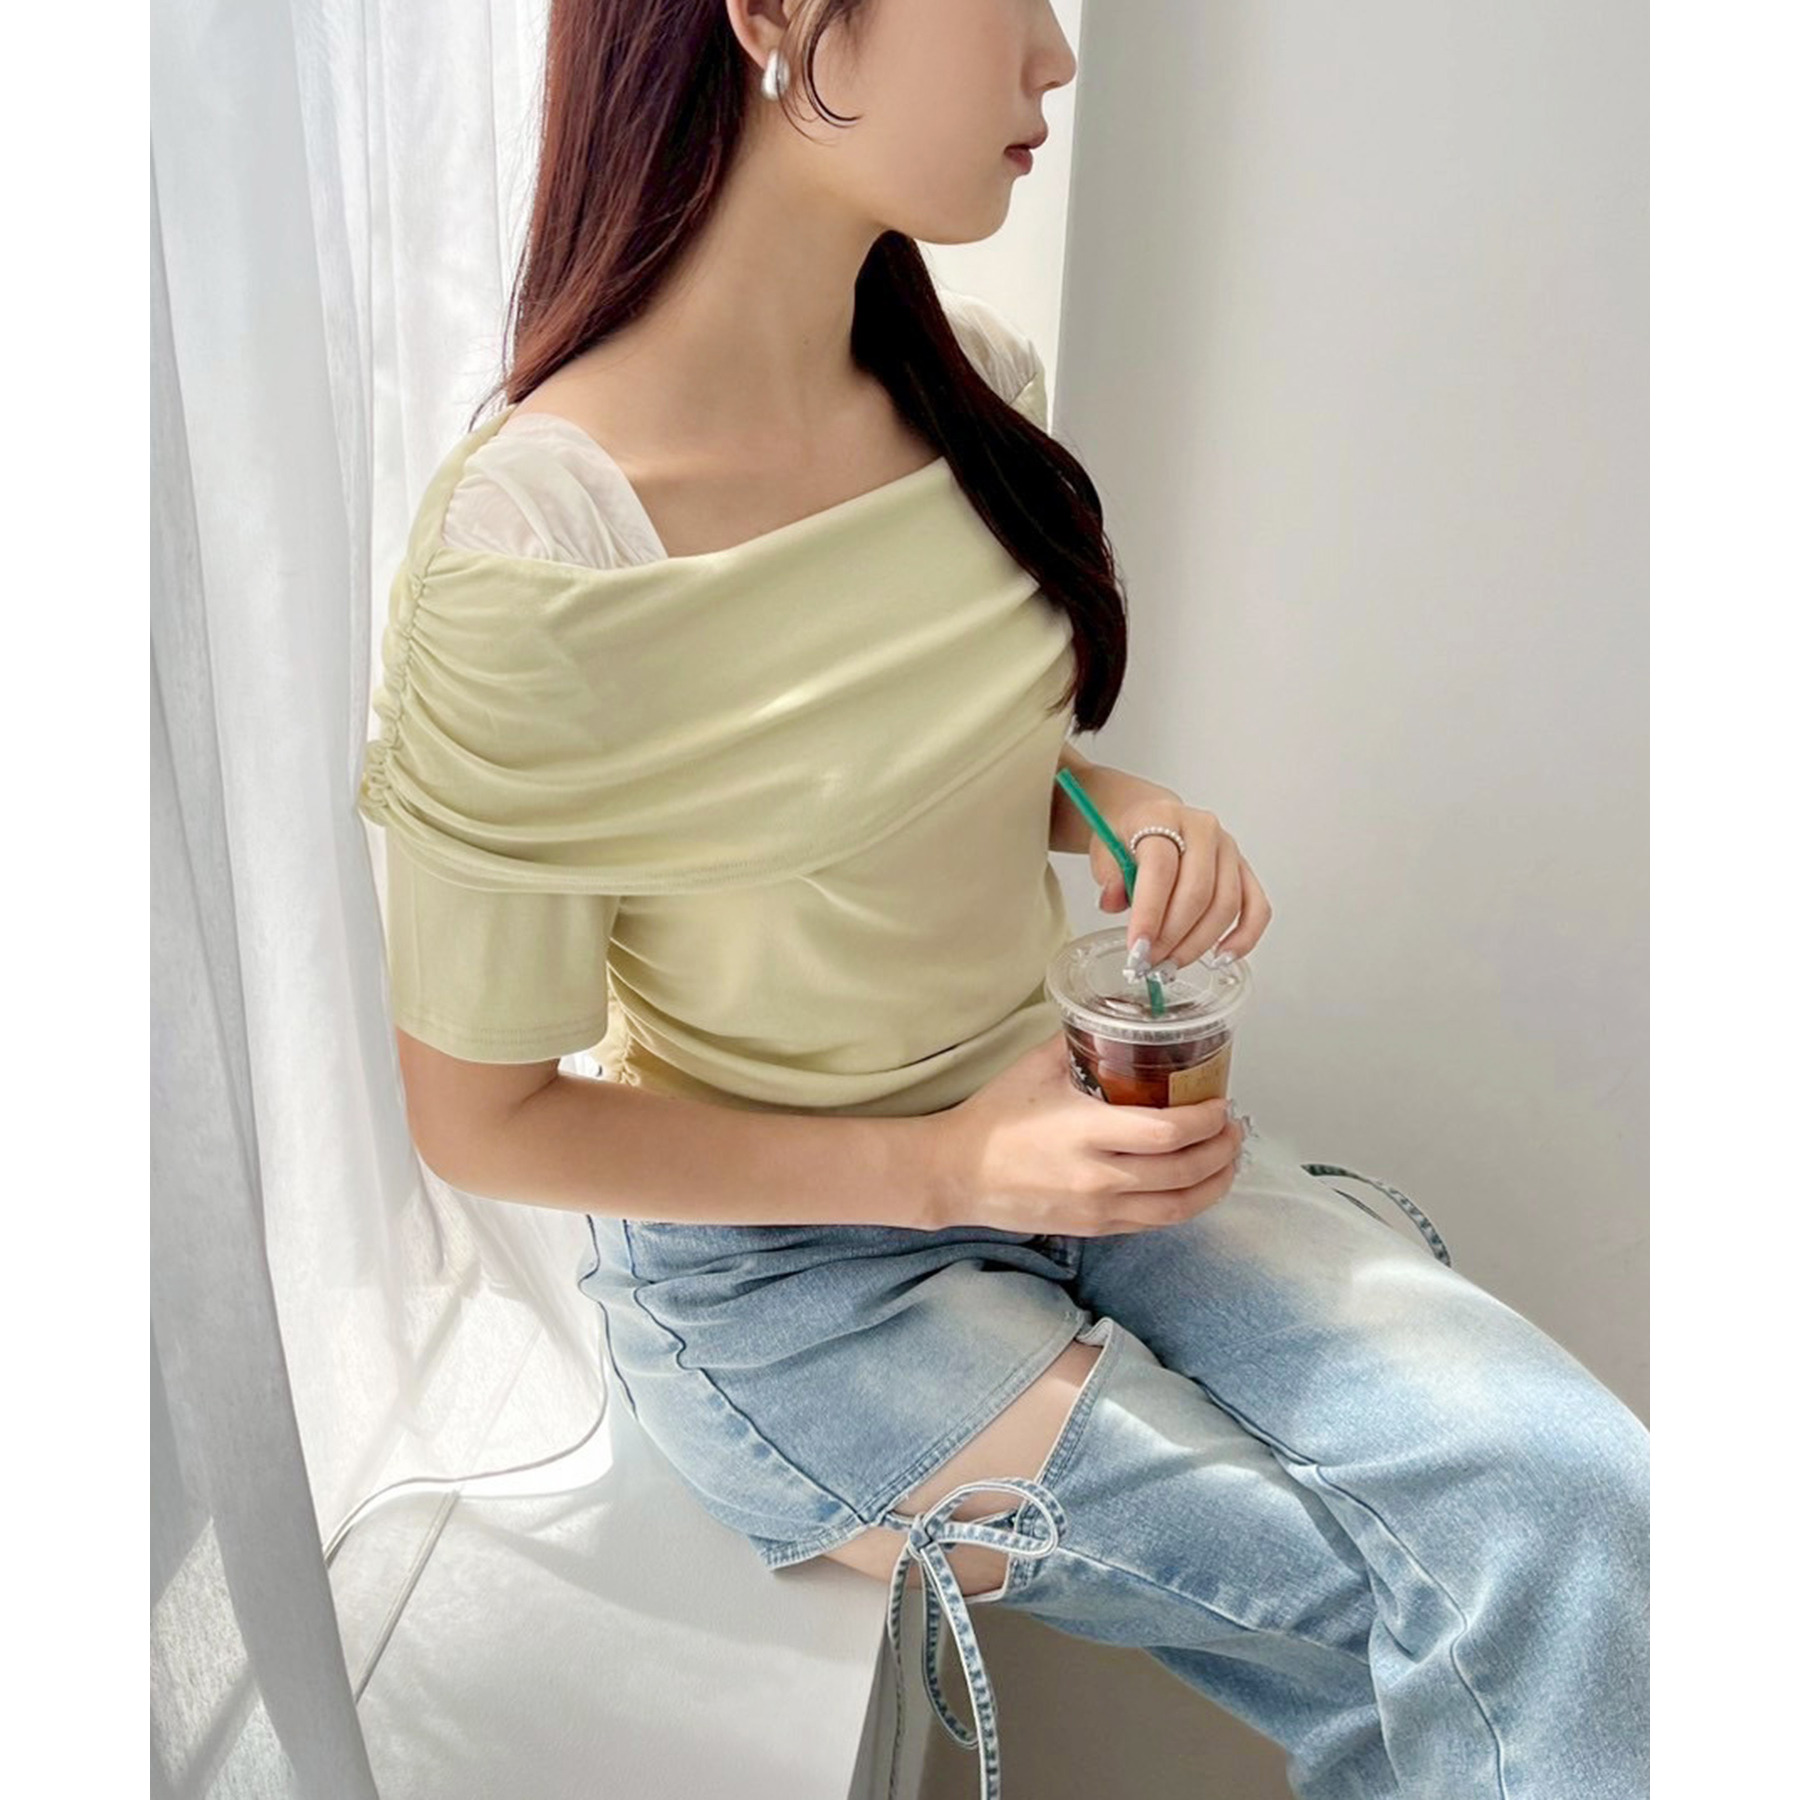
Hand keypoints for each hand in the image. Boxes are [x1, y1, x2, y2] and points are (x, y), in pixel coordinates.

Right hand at [920, 1032, 1247, 1235]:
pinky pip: (1154, 1222)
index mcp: (1086, 1132)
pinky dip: (1184, 1205)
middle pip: (1183, 1172)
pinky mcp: (1094, 1228)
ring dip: (1213, 1184)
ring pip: (1177, 1207)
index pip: (1168, 1133)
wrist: (958, 1173)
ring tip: (1228, 1161)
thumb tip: (1115, 1017)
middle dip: (1221, 1150)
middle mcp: (1099, 1177)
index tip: (1220, 1103)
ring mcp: (1099, 1209)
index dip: (1206, 1121)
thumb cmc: (994, 1118)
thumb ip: (1080, 1042)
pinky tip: (1195, 1186)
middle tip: (1234, 1128)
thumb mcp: (1035, 1068)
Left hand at [1089, 779, 1272, 971]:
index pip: (1161, 868)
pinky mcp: (1244, 869)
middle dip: (1172, 936)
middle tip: (1149, 961)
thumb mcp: (1104, 846)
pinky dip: (1244, 937)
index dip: (1149, 912)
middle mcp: (1203, 830)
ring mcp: (1228, 849)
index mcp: (1164, 817)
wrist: (1150, 816)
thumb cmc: (1129, 833)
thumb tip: (1112, 902)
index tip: (1137, 947)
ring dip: (1198, 943)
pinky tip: (1222, 957)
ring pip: (1226, 905)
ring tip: (1171, 964)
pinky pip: (1256, 907)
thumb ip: (1107, 873)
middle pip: (1197, 892)